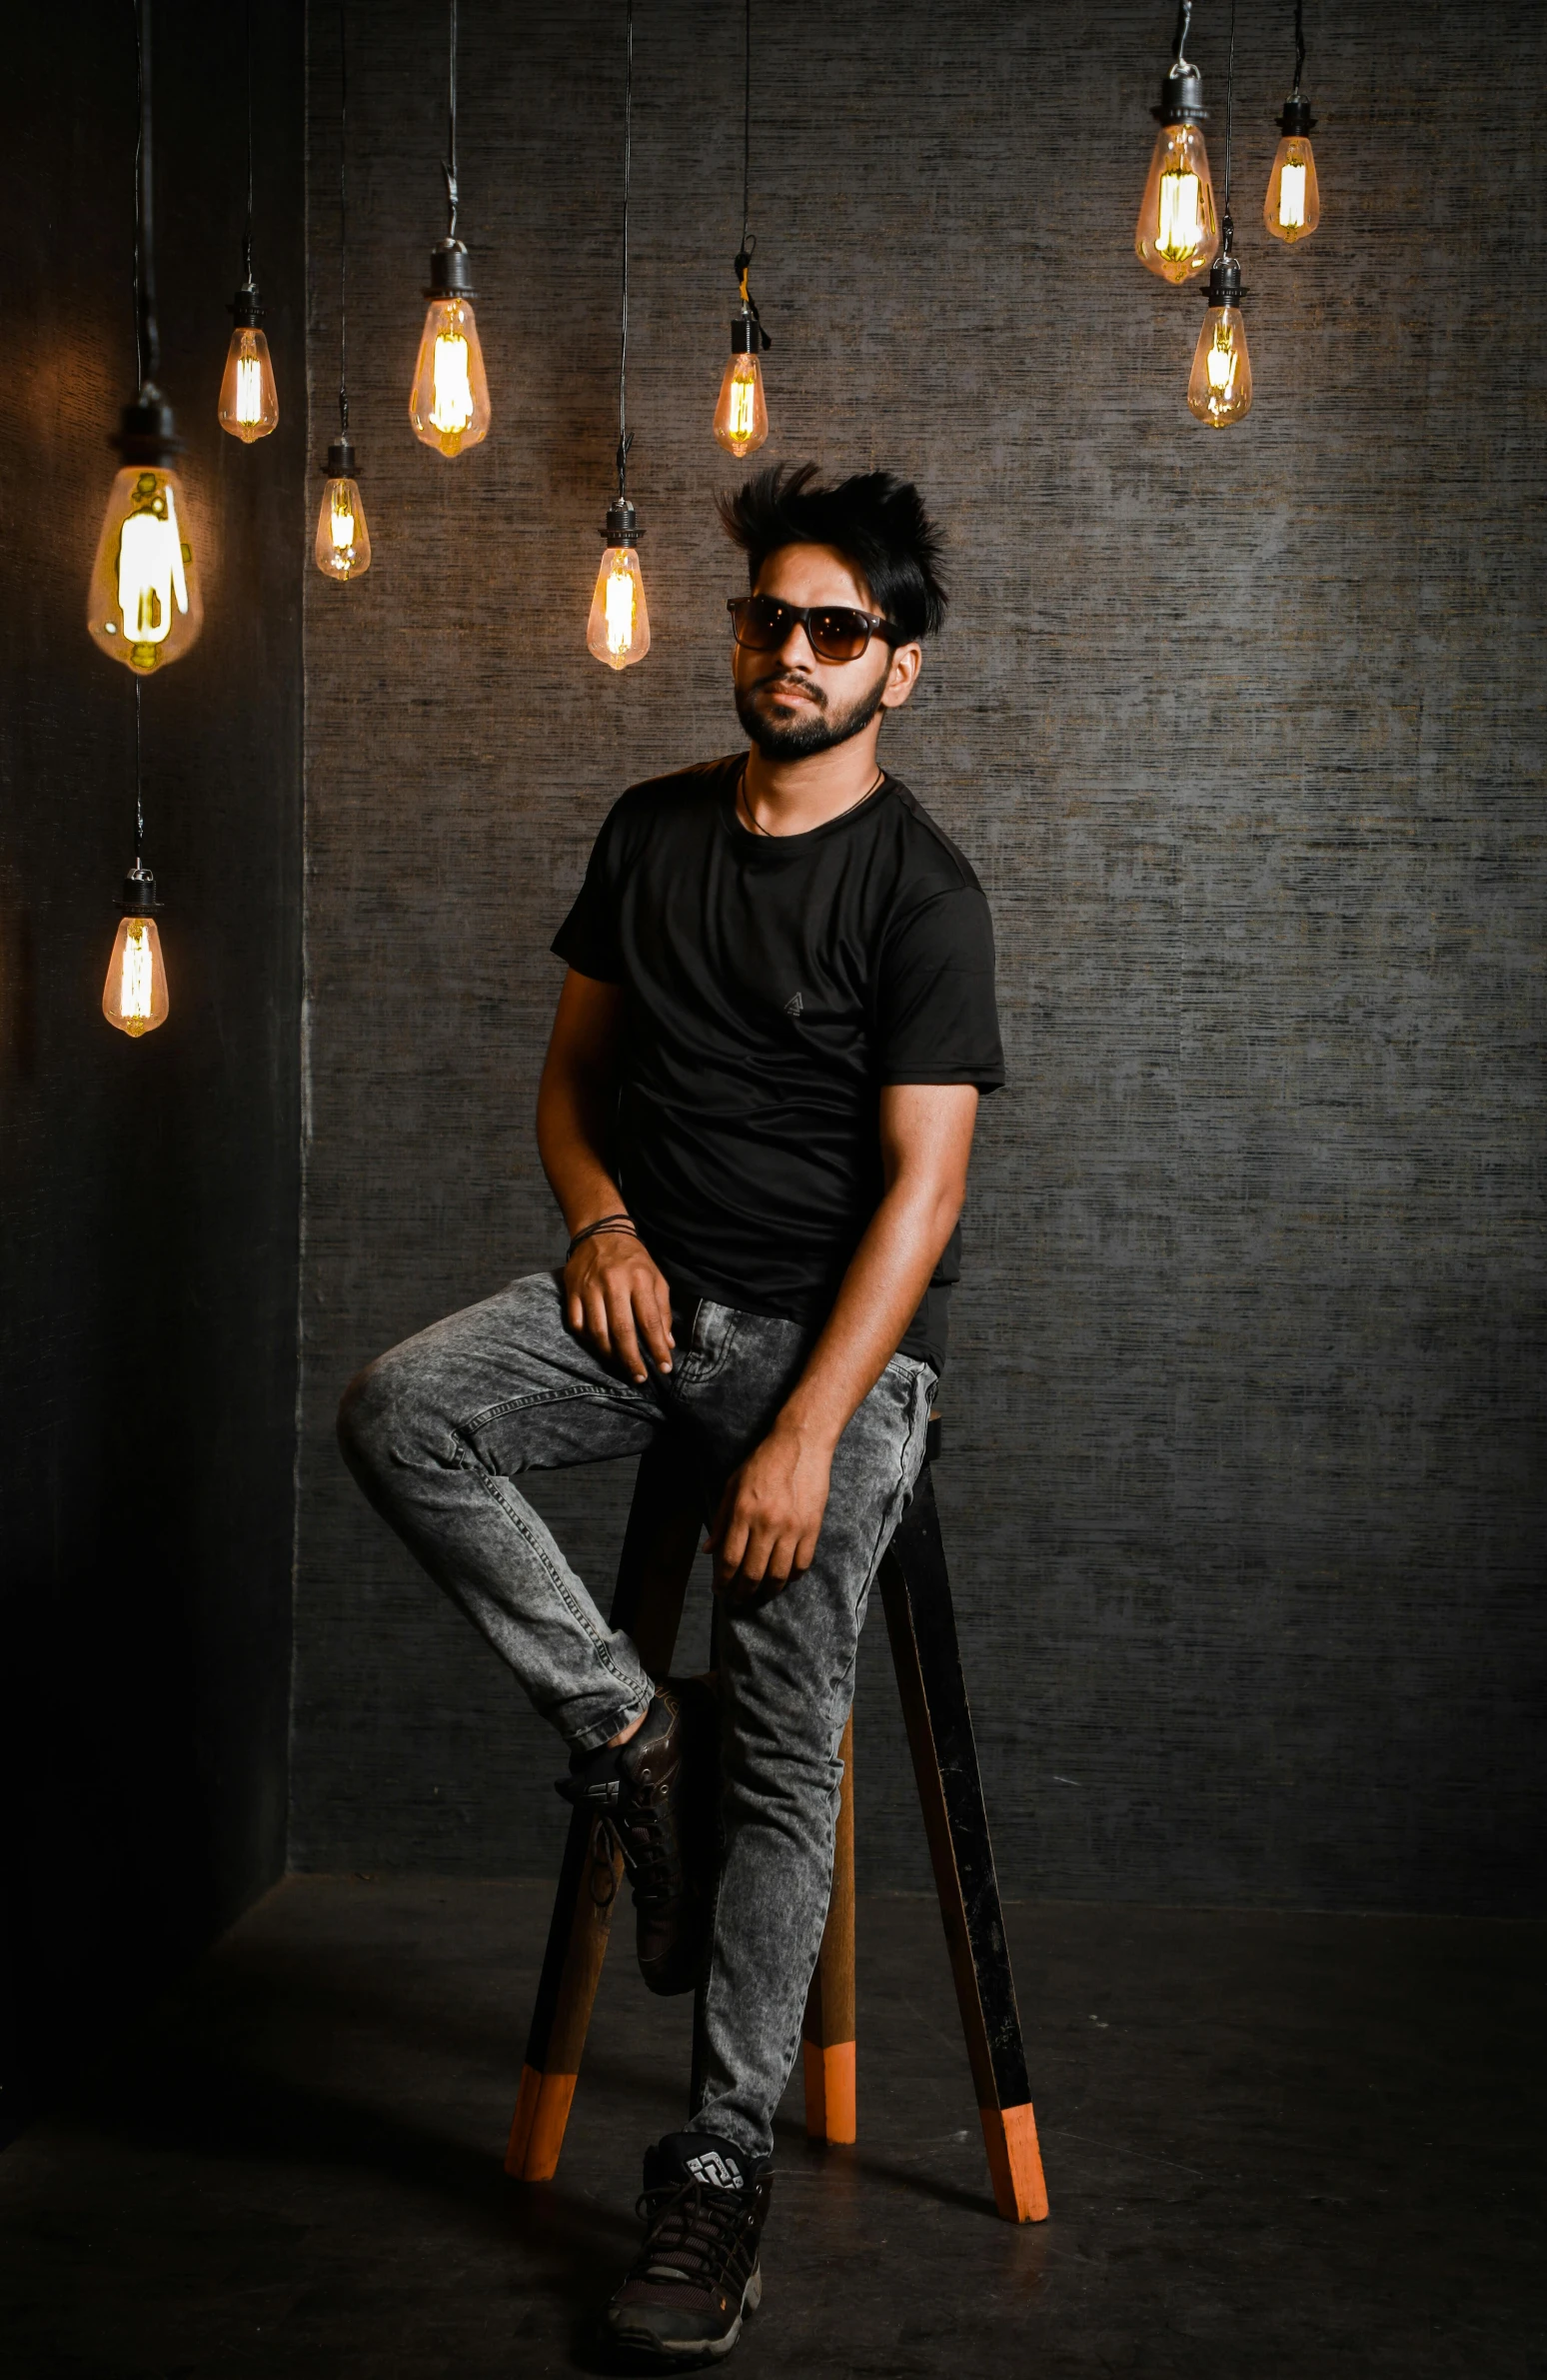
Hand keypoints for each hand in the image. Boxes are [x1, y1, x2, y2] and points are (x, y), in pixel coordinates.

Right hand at [564, 1229, 673, 1384]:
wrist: (600, 1232)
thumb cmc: (634, 1259)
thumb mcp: (656, 1278)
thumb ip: (662, 1310)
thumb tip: (667, 1343)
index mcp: (639, 1280)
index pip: (650, 1321)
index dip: (657, 1348)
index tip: (664, 1367)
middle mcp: (613, 1283)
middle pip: (622, 1330)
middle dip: (632, 1359)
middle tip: (639, 1377)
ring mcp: (589, 1287)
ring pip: (597, 1331)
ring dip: (609, 1354)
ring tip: (620, 1365)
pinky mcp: (572, 1290)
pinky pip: (577, 1324)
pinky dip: (588, 1340)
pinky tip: (599, 1345)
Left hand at [708, 1422, 832, 1599]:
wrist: (800, 1445)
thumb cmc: (762, 1463)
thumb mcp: (732, 1486)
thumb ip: (721, 1520)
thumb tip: (709, 1550)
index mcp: (743, 1513)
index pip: (730, 1560)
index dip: (723, 1581)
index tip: (719, 1590)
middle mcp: (767, 1524)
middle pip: (753, 1573)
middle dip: (742, 1593)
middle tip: (737, 1599)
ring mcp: (792, 1528)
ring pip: (779, 1574)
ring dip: (767, 1590)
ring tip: (760, 1593)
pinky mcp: (812, 1527)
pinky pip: (802, 1563)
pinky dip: (792, 1577)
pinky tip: (785, 1578)